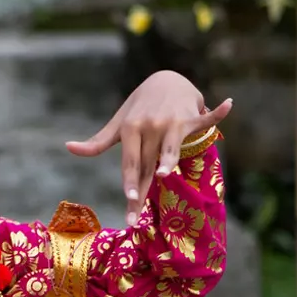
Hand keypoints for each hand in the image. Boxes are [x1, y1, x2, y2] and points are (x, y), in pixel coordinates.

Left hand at [66, 70, 232, 225]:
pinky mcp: (191, 116)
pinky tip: (227, 105)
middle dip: (141, 191)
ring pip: (170, 147)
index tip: (127, 199)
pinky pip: (204, 117)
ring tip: (164, 174)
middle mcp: (150, 127)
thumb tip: (69, 148)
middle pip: (146, 166)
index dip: (128, 181)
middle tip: (135, 217)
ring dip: (169, 159)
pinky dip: (216, 113)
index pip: (129, 162)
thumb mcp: (119, 123)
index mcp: (131, 129)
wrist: (164, 79)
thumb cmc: (139, 108)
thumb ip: (98, 142)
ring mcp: (171, 122)